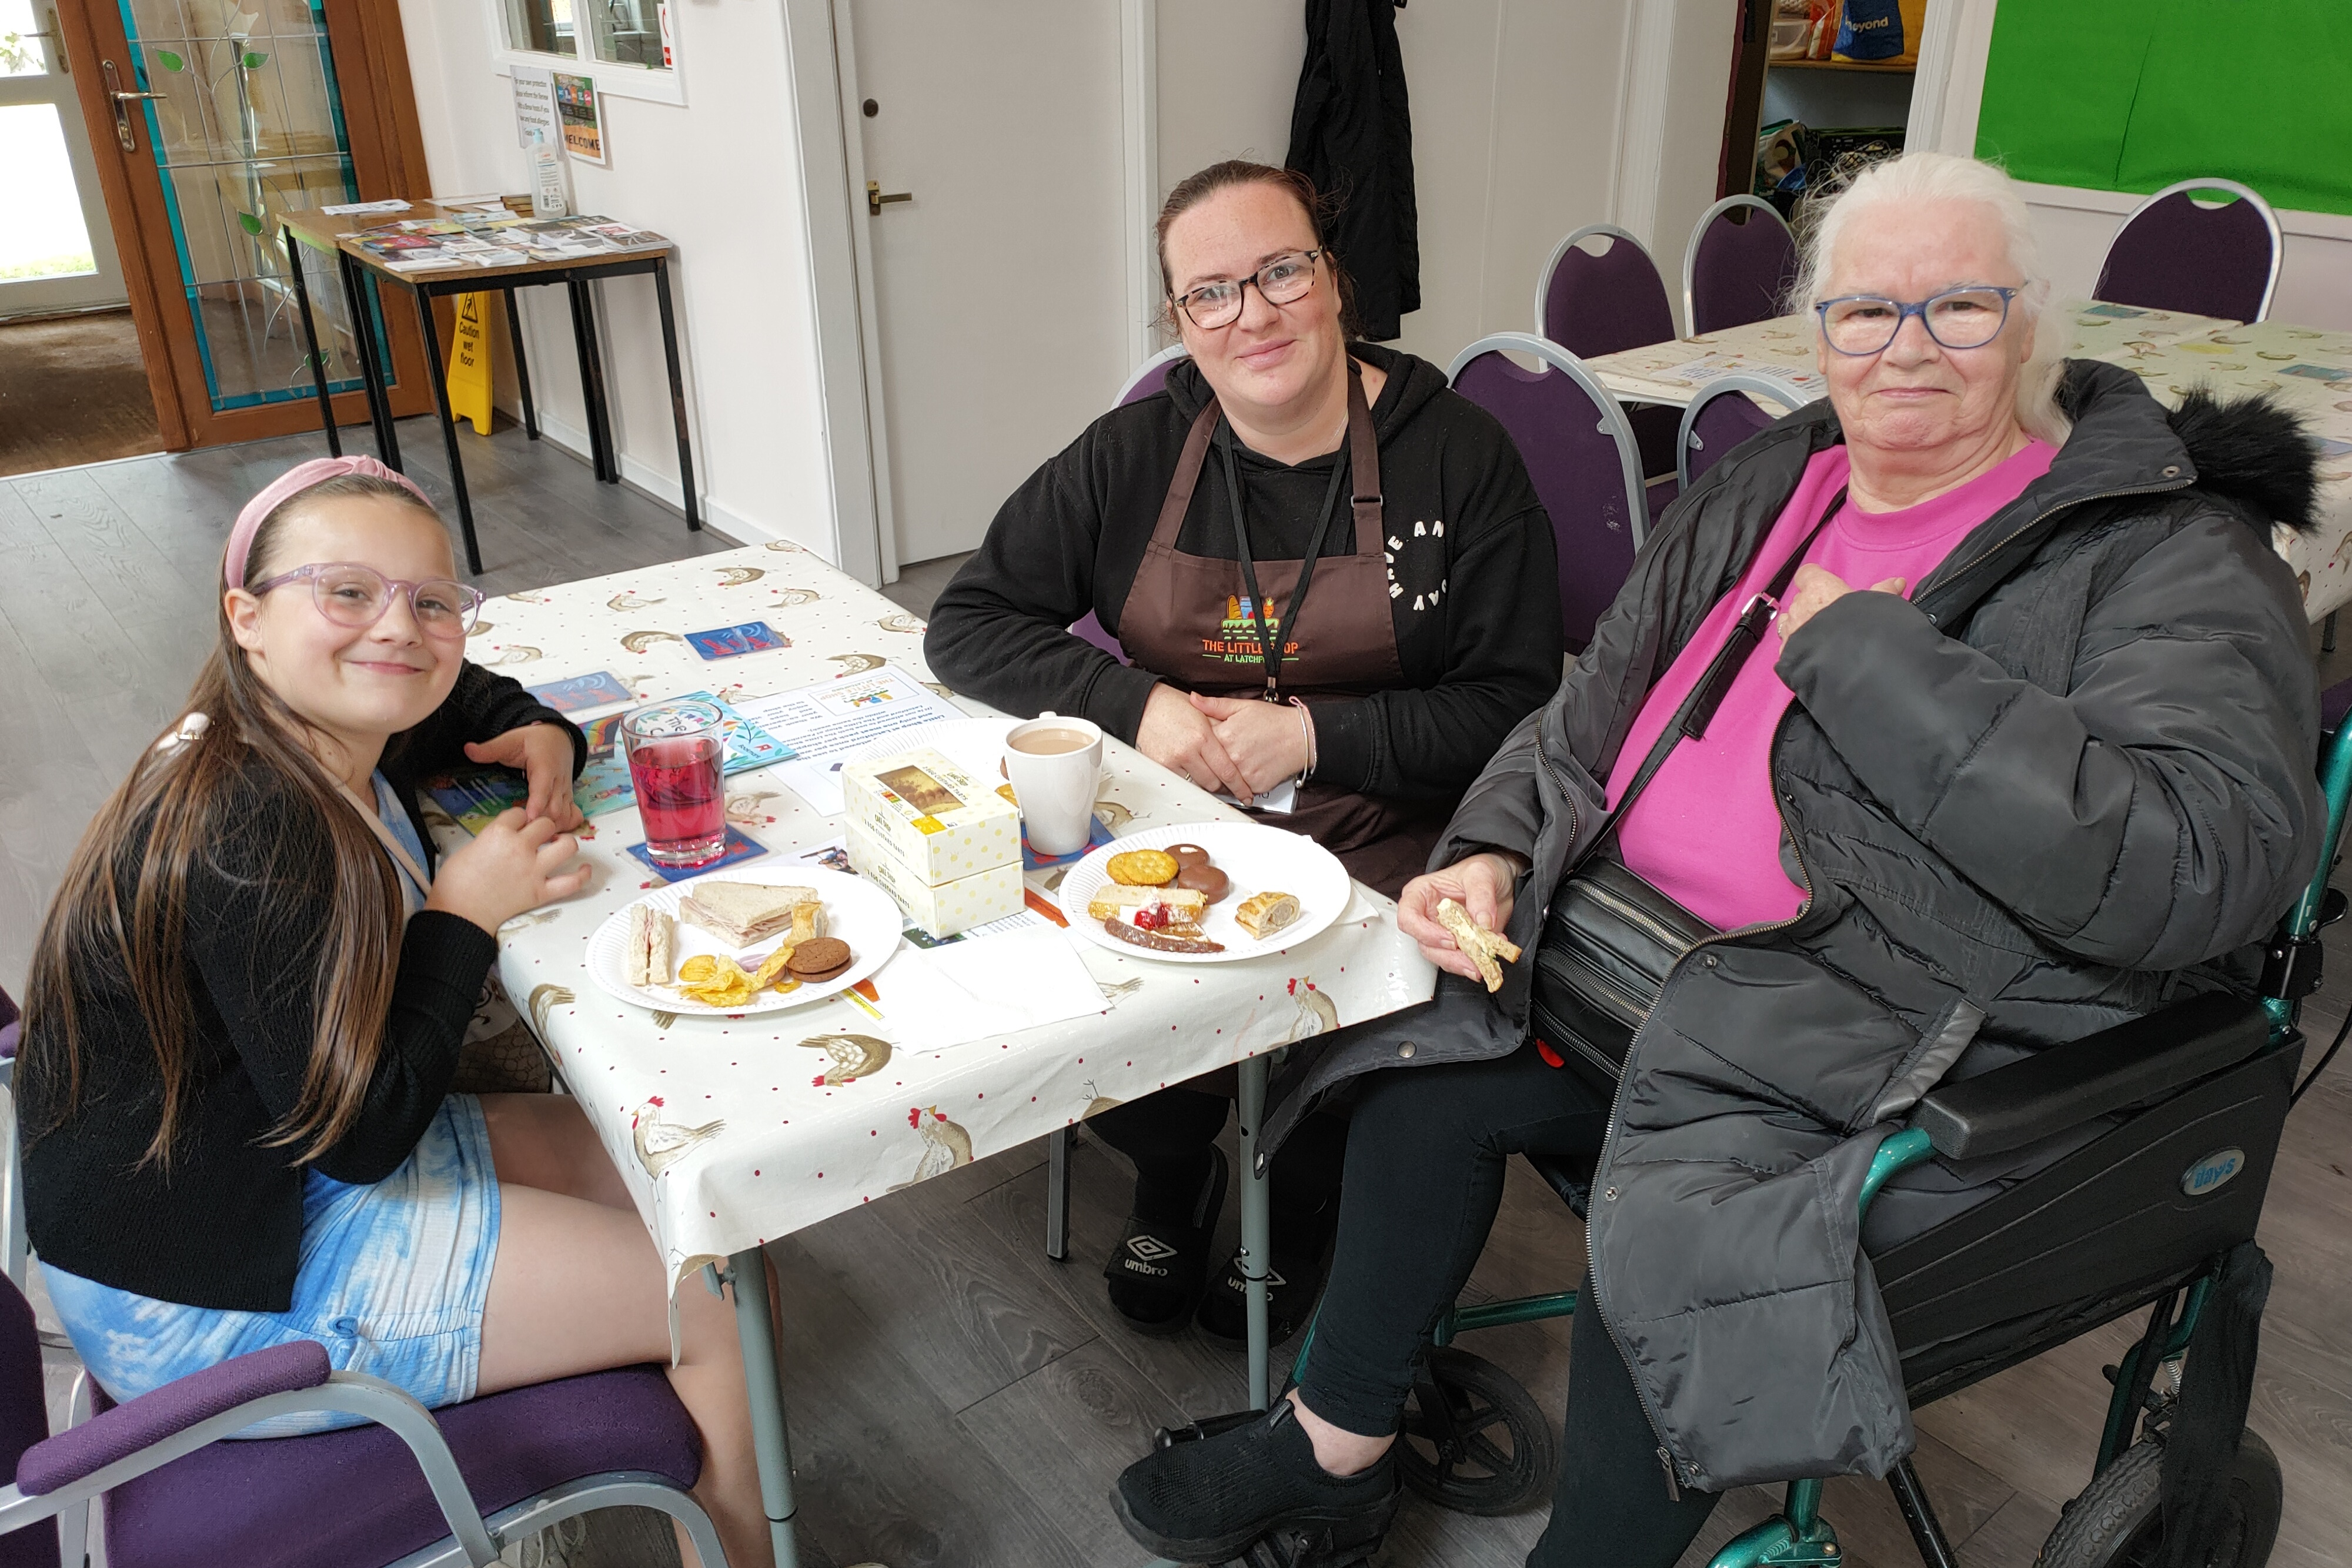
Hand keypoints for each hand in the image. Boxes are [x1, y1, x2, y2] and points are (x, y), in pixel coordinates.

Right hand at [425, 809, 590, 933]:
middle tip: (538, 836)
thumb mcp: (469, 847)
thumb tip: (504, 837)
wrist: (458, 913)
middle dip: (543, 827)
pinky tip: (585, 869)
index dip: (519, 819)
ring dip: (566, 843)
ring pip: (567, 845)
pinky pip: (572, 882)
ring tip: (560, 846)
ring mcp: (534, 870)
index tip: (518, 825)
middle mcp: (520, 848)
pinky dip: (582, 875)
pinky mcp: (541, 892)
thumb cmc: (455, 883)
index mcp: (499, 833)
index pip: (519, 813)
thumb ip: (491, 837)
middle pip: (546, 824)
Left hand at [465, 724, 584, 830]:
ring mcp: (565, 790)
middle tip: (524, 832)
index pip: (543, 786)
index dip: (538, 803)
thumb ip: (490, 748)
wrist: (557, 738)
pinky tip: (553, 833)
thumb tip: (468, 749)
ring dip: (552, 826)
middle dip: (542, 821)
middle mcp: (559, 780)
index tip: (530, 816)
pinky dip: (565, 825)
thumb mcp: (510, 740)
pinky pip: (572, 814)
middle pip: (555, 806)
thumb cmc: (533, 741)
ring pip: (564, 813)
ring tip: (534, 836)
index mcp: (545, 765)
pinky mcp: (568, 797)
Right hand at [1135, 685, 1249, 797]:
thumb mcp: (1203, 713)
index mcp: (1202, 736)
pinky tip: (1191, 772)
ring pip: (1197, 785)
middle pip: (1213, 783)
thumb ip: (1222, 732)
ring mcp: (1172, 761)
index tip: (1245, 794)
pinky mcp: (1161, 767)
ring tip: (1208, 776)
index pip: (1226, 770)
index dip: (1239, 786)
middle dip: (1223, 786)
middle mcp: (1187, 751)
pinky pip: (1181, 782)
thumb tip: (1241, 751)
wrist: (1144, 705)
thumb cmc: (1173, 706)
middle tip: (1227, 785)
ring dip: (1205, 784)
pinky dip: (1188, 780)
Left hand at [1189, 692, 1311, 796]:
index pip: (1201, 743)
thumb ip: (1215, 705)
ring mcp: (1244, 772)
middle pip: (1209, 765)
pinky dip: (1238, 784)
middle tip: (1213, 758)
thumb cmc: (1273, 721)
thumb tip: (1193, 698)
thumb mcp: (1243, 706)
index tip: (1202, 742)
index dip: (1201, 743)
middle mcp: (1233, 756)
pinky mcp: (1255, 785)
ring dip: (1221, 776)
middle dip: (1209, 762)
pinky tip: (1242, 773)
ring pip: (1222, 781)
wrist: (1300, 736)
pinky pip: (1239, 789)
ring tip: (1230, 766)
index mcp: (1226, 735)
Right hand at [1398, 853, 1521, 983]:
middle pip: (1425, 944)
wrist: (1501, 881)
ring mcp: (1441, 933)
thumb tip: (1482, 922)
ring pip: (1441, 957)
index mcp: (1421, 894)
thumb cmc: (1481, 870)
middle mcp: (1427, 916)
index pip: (1408, 917)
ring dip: (1463, 963)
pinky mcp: (1458, 945)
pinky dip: (1475, 962)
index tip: (1450, 939)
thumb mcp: (1481, 872)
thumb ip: (1481, 895)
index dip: (1425, 932)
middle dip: (1449, 956)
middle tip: (1472, 959)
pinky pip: (1460, 961)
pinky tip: (1490, 956)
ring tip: (1484, 961)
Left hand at [1776, 565, 1905, 643]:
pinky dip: (1796, 649)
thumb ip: (1884, 591)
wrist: (1843, 662)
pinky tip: (1810, 655)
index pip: (1807, 573)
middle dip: (1813, 606)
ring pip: (1789, 621)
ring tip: (1817, 635)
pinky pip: (1787, 646)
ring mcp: (1791, 628)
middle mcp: (1800, 605)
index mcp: (1820, 588)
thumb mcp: (1878, 604)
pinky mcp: (1787, 652)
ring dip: (1799, 625)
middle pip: (1801, 599)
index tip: (1821, 582)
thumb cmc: (1859, 628)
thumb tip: (1896, 582)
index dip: (1814, 577)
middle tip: (1831, 616)